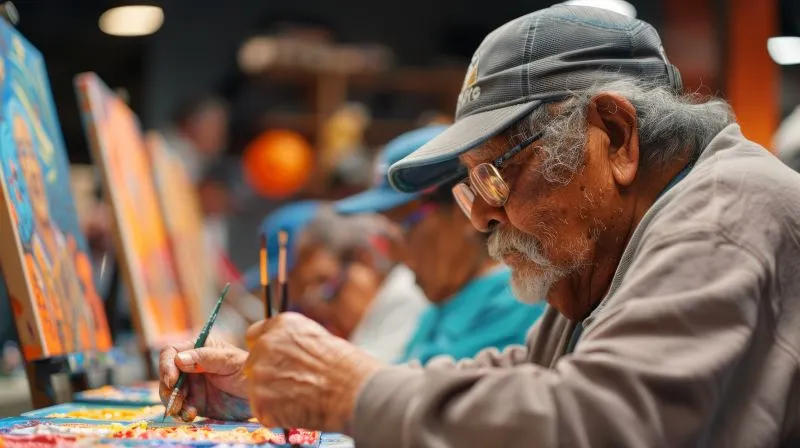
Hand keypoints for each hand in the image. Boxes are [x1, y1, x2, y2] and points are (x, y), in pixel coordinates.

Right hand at [159, 337, 251, 421]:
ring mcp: (192, 385)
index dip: (166, 365)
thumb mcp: (229, 361)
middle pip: (166, 374)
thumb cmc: (248, 370)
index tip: (172, 380)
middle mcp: (191, 366)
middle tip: (177, 400)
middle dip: (167, 388)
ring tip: (186, 410)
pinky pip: (179, 407)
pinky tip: (191, 414)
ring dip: (172, 402)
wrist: (259, 394)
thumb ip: (205, 358)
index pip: (171, 352)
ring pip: (170, 392)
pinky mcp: (195, 402)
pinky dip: (181, 412)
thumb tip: (179, 358)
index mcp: (198, 348)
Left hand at [244, 313, 383, 431]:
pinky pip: (262, 409)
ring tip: (300, 398)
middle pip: (253, 363)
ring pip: (256, 388)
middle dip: (268, 375)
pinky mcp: (261, 400)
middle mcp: (266, 345)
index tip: (275, 362)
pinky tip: (297, 410)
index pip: (255, 336)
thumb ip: (292, 343)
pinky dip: (276, 413)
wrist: (353, 390)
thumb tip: (285, 355)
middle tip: (293, 385)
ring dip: (273, 395)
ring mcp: (260, 373)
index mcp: (282, 325)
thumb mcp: (318, 338)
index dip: (266, 351)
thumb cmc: (346, 366)